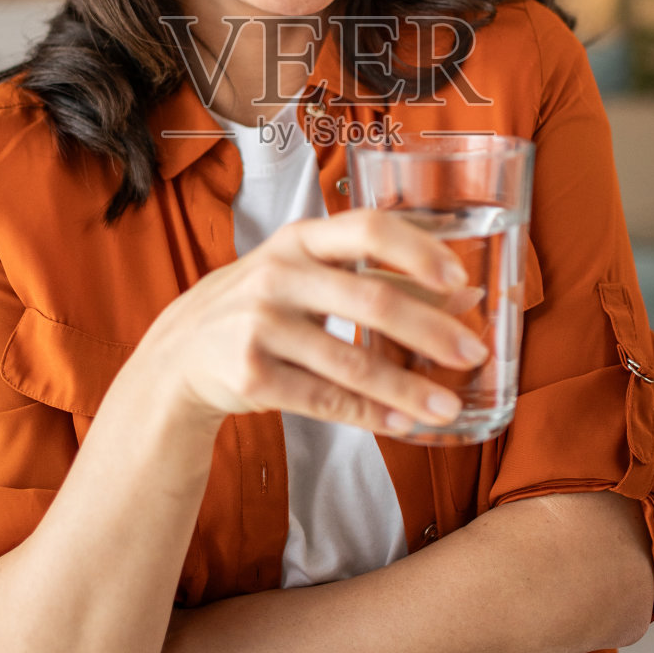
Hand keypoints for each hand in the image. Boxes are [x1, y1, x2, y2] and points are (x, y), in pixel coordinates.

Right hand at [136, 210, 487, 438]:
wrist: (181, 353)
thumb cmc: (265, 305)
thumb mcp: (314, 277)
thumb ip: (385, 280)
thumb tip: (465, 293)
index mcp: (300, 239)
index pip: (366, 228)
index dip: (417, 250)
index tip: (460, 277)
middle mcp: (278, 275)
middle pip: (368, 300)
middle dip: (429, 330)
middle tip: (472, 353)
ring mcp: (260, 325)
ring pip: (350, 361)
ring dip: (406, 388)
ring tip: (447, 408)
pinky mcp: (250, 374)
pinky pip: (324, 399)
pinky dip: (369, 414)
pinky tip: (404, 423)